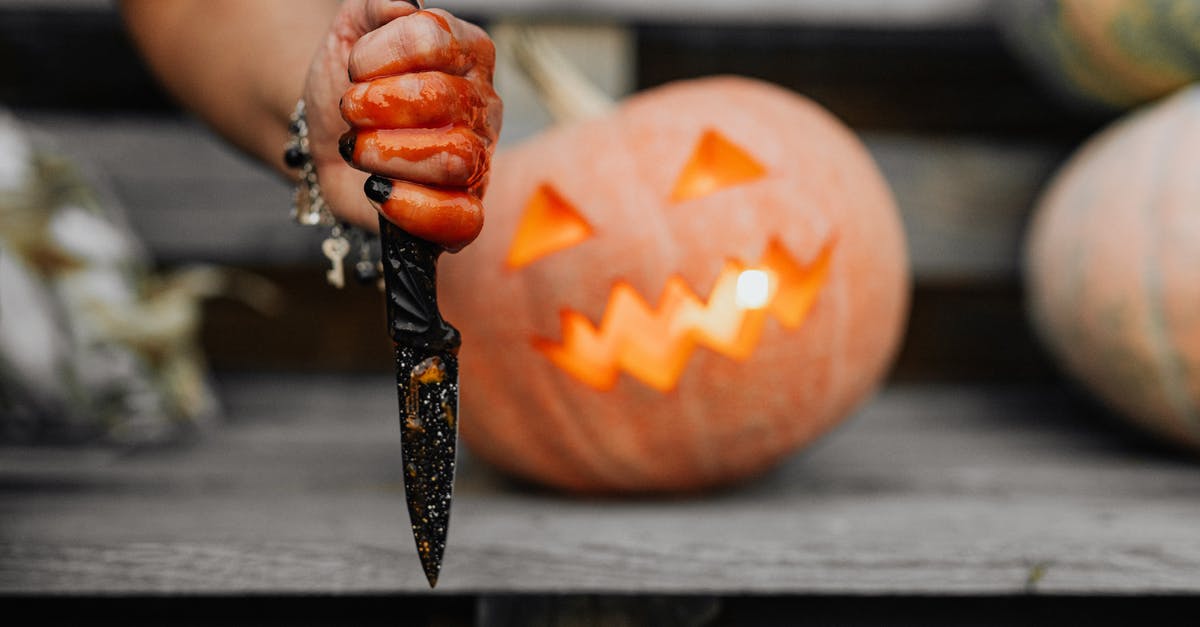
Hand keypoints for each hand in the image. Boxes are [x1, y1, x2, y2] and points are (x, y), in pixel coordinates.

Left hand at [303, 0, 500, 250]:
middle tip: (352, 111)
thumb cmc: (349, 85)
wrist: (327, 139)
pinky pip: (462, 218)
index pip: (434, 38)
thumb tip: (403, 5)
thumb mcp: (351, 31)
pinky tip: (380, 190)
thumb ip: (375, 5)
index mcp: (466, 52)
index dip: (381, 52)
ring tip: (359, 149)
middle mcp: (482, 106)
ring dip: (388, 152)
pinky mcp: (462, 212)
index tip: (355, 66)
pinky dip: (414, 206)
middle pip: (443, 99)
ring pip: (455, 157)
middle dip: (378, 105)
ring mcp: (478, 162)